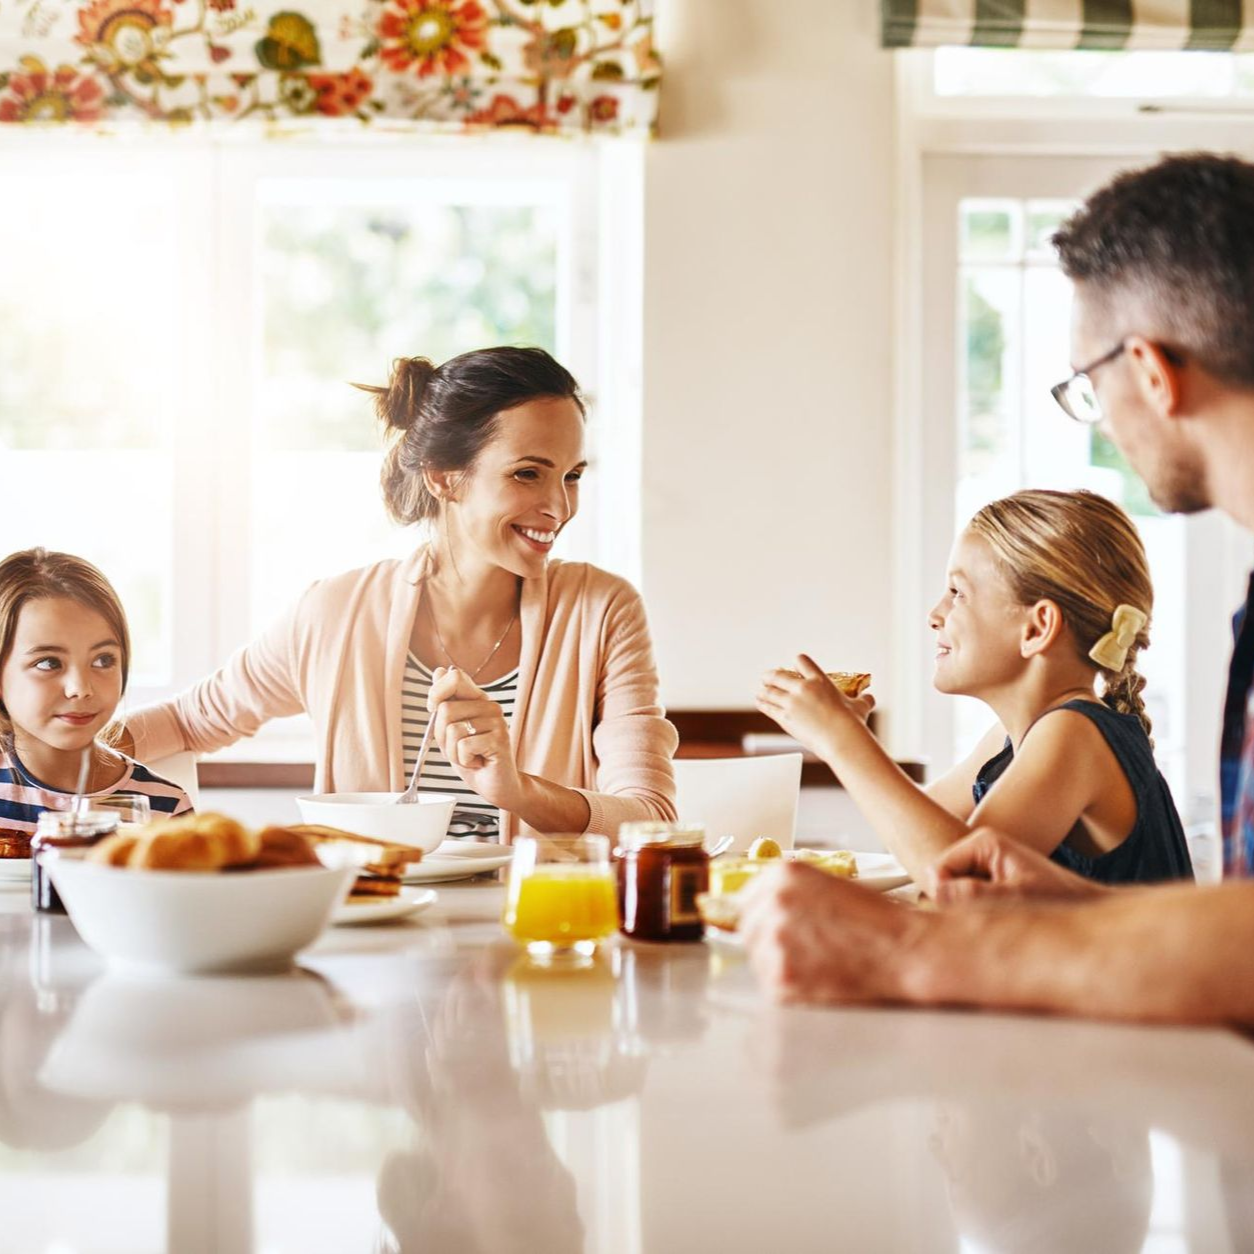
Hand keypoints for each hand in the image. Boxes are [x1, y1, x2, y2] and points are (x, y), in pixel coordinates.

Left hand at [428, 667, 523, 810]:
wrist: (496, 784)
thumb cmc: (473, 758)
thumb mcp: (450, 730)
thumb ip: (445, 703)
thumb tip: (440, 671)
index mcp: (477, 699)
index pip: (454, 676)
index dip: (436, 692)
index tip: (434, 710)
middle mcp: (489, 705)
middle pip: (445, 709)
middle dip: (442, 735)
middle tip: (459, 746)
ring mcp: (497, 721)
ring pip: (452, 730)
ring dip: (453, 752)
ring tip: (470, 755)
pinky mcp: (499, 739)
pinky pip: (463, 746)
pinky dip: (464, 760)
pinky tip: (478, 761)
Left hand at [740, 862, 927, 1005]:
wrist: (903, 951)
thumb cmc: (876, 921)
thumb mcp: (827, 885)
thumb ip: (790, 892)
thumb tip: (764, 906)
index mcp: (783, 876)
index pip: (747, 898)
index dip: (762, 915)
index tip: (770, 925)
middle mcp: (773, 904)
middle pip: (749, 928)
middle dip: (768, 939)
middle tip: (798, 949)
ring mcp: (775, 942)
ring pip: (758, 958)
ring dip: (778, 963)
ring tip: (815, 963)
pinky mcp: (781, 979)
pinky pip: (770, 984)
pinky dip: (789, 986)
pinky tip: (817, 978)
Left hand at [756, 654, 874, 758]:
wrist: (841, 739)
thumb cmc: (852, 723)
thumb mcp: (860, 707)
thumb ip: (864, 700)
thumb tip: (871, 698)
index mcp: (820, 680)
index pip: (802, 661)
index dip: (796, 662)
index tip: (793, 666)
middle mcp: (802, 688)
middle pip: (778, 675)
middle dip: (771, 675)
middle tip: (766, 677)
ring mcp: (791, 702)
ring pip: (770, 691)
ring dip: (764, 690)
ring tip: (760, 690)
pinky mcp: (784, 717)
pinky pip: (768, 706)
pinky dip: (763, 703)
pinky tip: (760, 701)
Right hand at [924, 827, 1107, 904]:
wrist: (1086, 906)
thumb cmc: (1059, 900)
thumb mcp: (1016, 898)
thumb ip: (975, 894)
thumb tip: (936, 893)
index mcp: (983, 842)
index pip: (937, 871)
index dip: (945, 898)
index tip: (975, 915)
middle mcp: (979, 848)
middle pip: (941, 880)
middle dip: (956, 903)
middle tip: (991, 915)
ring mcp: (983, 863)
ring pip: (951, 892)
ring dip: (967, 909)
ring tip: (999, 915)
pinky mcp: (988, 878)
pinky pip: (964, 897)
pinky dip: (975, 911)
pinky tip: (1000, 916)